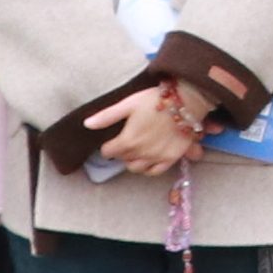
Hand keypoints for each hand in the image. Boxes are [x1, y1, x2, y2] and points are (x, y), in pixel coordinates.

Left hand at [89, 83, 211, 179]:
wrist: (186, 102)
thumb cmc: (155, 100)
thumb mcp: (128, 104)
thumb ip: (107, 116)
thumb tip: (86, 124)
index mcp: (127, 140)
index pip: (108, 151)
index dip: (108, 145)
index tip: (111, 141)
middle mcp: (141, 153)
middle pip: (122, 159)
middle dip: (121, 152)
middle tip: (125, 141)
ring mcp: (156, 157)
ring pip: (136, 168)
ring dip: (133, 161)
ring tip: (136, 150)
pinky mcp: (171, 158)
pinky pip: (154, 171)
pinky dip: (148, 168)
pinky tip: (148, 159)